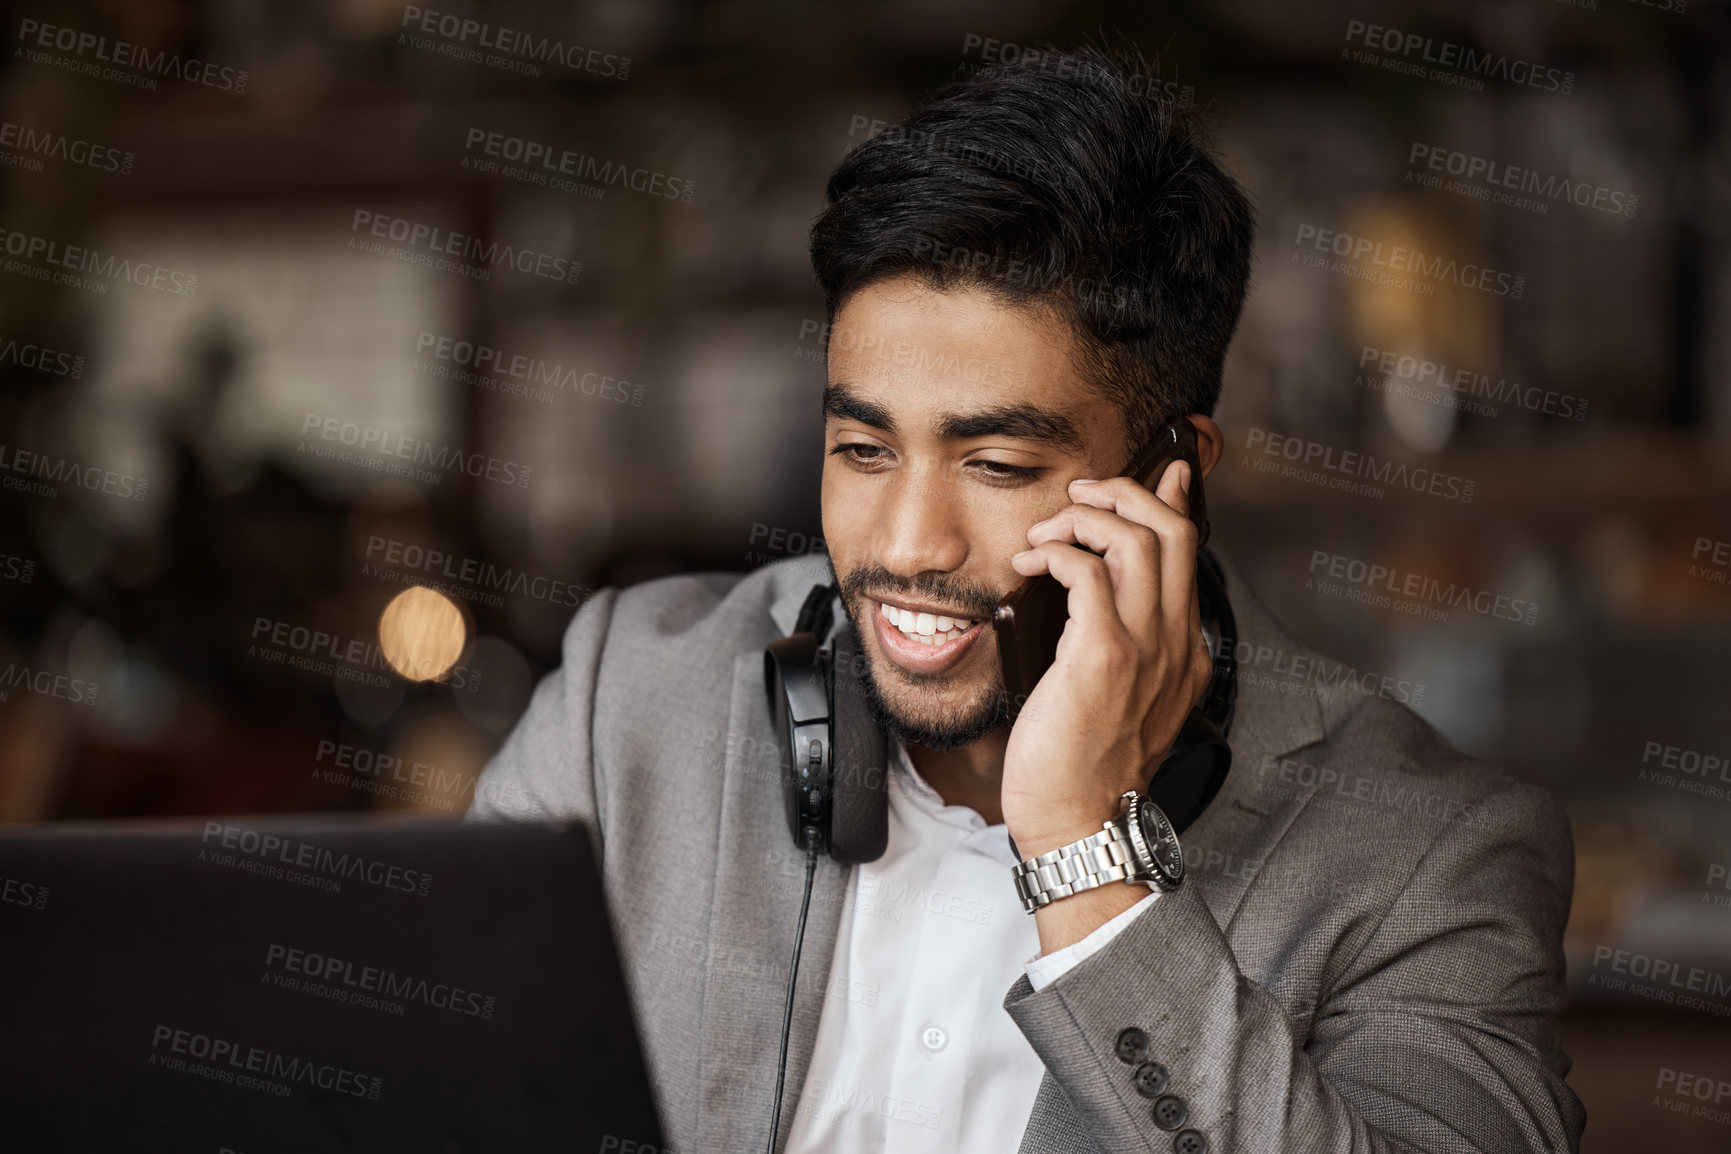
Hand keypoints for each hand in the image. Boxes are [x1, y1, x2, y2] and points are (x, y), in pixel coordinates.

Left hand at [998, 459, 1211, 860]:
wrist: (1080, 824)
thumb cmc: (1082, 768)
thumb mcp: (1119, 701)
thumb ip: (1122, 647)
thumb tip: (1091, 597)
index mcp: (1184, 652)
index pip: (1191, 554)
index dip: (1175, 502)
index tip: (1161, 474)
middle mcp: (1175, 643)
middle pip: (1173, 530)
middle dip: (1128, 493)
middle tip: (1084, 495)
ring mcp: (1145, 648)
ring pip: (1136, 539)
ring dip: (1084, 518)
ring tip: (1046, 532)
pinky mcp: (1102, 656)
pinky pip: (1088, 571)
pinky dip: (1057, 551)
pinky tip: (1031, 563)